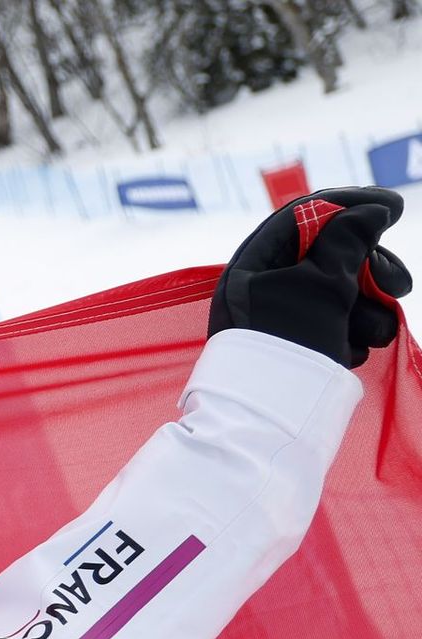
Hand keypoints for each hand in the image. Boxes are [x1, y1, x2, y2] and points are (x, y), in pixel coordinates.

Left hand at [209, 186, 411, 367]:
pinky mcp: (302, 344)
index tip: (395, 207)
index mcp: (252, 265)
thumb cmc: (290, 344)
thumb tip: (370, 211)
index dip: (350, 205)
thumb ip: (348, 240)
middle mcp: (263, 287)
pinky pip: (338, 323)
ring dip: (368, 309)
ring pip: (343, 292)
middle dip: (371, 270)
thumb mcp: (322, 285)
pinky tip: (349, 353)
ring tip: (371, 333)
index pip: (302, 216)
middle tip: (399, 286)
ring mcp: (284, 317)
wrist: (272, 420)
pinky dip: (352, 333)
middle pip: (330, 254)